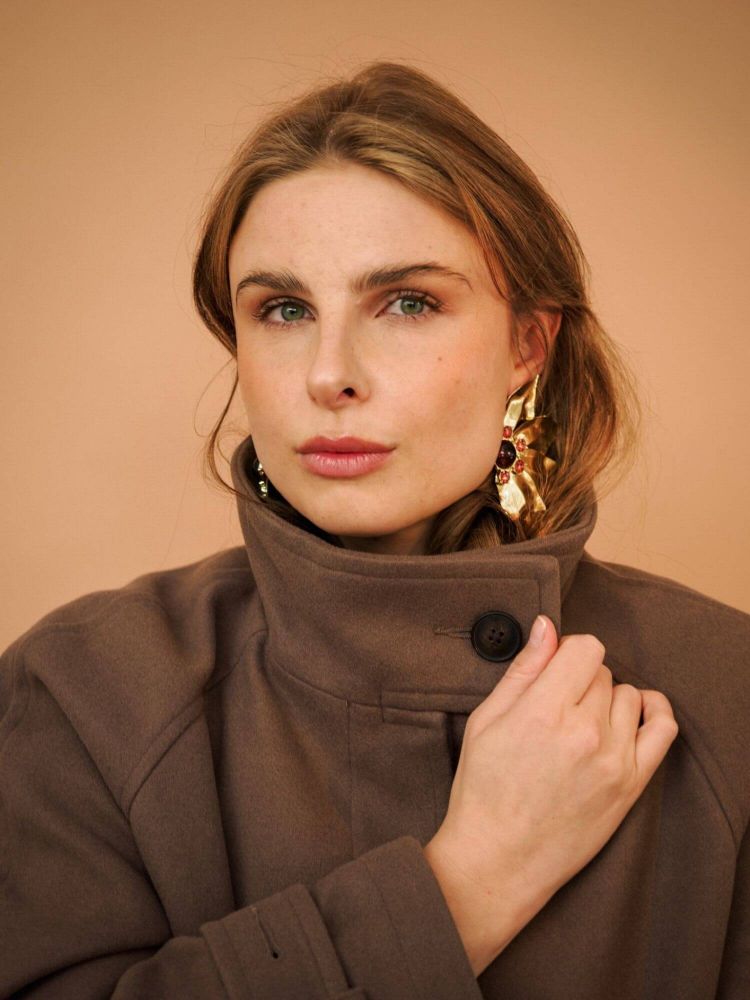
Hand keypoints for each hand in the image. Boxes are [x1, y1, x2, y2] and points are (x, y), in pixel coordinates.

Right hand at [424, 615, 677, 973]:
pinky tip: (633, 714)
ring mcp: (613, 759)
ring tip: (581, 723)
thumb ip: (523, 669)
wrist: (499, 859)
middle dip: (580, 680)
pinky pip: (663, 728)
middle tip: (557, 706)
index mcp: (543, 710)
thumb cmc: (483, 789)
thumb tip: (547, 627)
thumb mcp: (486, 720)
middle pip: (603, 672)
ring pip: (628, 695)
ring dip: (607, 700)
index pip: (585, 648)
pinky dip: (653, 711)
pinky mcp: (631, 784)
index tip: (554, 668)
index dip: (567, 651)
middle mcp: (584, 731)